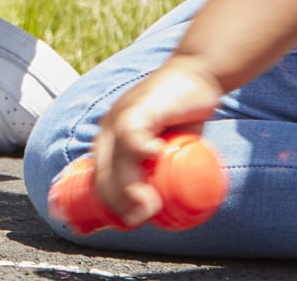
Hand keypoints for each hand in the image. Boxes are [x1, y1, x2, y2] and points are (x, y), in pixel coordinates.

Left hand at [89, 55, 223, 226]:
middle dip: (119, 204)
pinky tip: (154, 157)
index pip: (99, 177)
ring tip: (150, 205)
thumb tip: (160, 203)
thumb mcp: (162, 142)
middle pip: (105, 173)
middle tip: (143, 218)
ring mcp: (124, 115)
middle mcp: (110, 126)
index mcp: (109, 137)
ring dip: (130, 188)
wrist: (197, 73)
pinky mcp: (143, 107)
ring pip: (117, 160)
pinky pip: (132, 133)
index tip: (126, 223)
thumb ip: (157, 165)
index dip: (108, 205)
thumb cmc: (180, 111)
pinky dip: (140, 150)